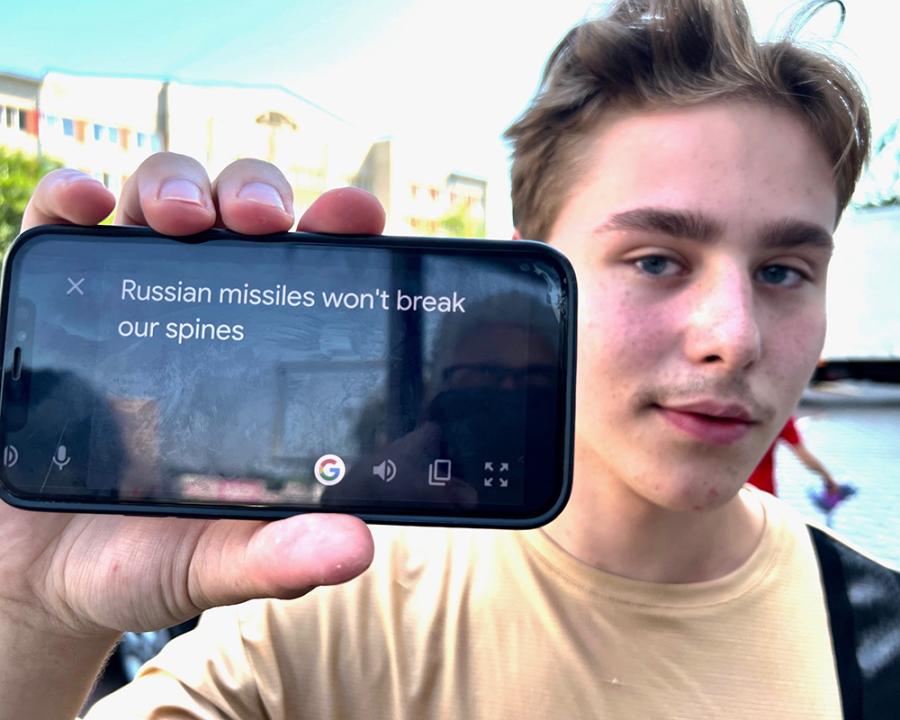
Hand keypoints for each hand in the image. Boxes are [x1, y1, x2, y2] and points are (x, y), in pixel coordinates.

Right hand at [1, 153, 382, 639]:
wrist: (33, 574)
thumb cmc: (139, 556)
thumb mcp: (212, 560)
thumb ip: (275, 557)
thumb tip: (354, 550)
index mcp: (257, 361)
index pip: (307, 272)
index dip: (335, 228)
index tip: (355, 213)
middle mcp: (200, 317)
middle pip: (239, 216)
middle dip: (256, 195)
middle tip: (264, 221)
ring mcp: (126, 301)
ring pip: (160, 201)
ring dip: (177, 187)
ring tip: (184, 218)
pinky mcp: (52, 305)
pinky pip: (58, 227)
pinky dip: (70, 199)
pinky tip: (86, 205)